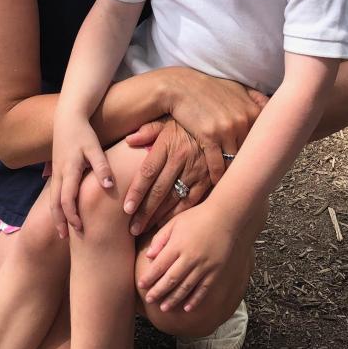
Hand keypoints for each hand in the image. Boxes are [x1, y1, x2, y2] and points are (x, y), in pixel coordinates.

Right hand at [49, 117, 112, 237]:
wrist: (67, 117)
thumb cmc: (83, 132)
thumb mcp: (94, 147)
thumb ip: (101, 167)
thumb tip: (108, 187)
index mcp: (68, 170)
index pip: (66, 200)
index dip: (72, 216)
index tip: (80, 229)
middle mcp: (59, 174)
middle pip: (55, 204)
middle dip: (60, 221)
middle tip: (65, 237)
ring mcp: (55, 172)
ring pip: (52, 199)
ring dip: (56, 215)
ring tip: (62, 230)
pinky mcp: (56, 170)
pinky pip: (54, 192)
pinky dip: (56, 205)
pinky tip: (62, 212)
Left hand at [123, 118, 210, 235]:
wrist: (220, 117)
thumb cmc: (186, 122)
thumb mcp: (167, 120)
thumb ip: (148, 131)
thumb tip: (129, 140)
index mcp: (167, 143)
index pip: (148, 172)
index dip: (137, 191)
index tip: (127, 209)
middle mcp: (181, 158)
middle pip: (160, 189)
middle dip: (145, 211)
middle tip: (133, 228)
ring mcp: (197, 169)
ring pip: (175, 198)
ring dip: (160, 216)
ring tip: (146, 231)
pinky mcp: (210, 177)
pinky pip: (193, 199)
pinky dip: (180, 213)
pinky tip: (168, 222)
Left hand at [138, 205, 235, 312]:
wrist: (226, 216)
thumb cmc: (197, 217)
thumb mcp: (175, 222)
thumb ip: (161, 238)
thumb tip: (148, 255)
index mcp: (178, 244)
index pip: (159, 265)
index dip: (149, 277)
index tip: (141, 285)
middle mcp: (190, 257)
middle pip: (171, 279)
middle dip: (158, 291)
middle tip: (149, 300)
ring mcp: (204, 265)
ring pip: (186, 287)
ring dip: (173, 299)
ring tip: (164, 308)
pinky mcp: (216, 270)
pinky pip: (204, 288)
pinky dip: (195, 299)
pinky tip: (187, 308)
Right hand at [158, 68, 266, 183]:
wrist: (181, 87)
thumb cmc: (209, 88)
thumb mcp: (237, 89)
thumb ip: (255, 99)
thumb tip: (270, 104)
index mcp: (253, 111)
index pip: (262, 141)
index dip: (259, 156)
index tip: (260, 168)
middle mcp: (243, 120)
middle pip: (250, 154)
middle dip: (247, 168)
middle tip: (248, 182)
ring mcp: (227, 129)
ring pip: (235, 162)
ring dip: (232, 175)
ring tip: (233, 186)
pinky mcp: (210, 137)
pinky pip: (217, 165)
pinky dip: (217, 176)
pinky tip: (216, 184)